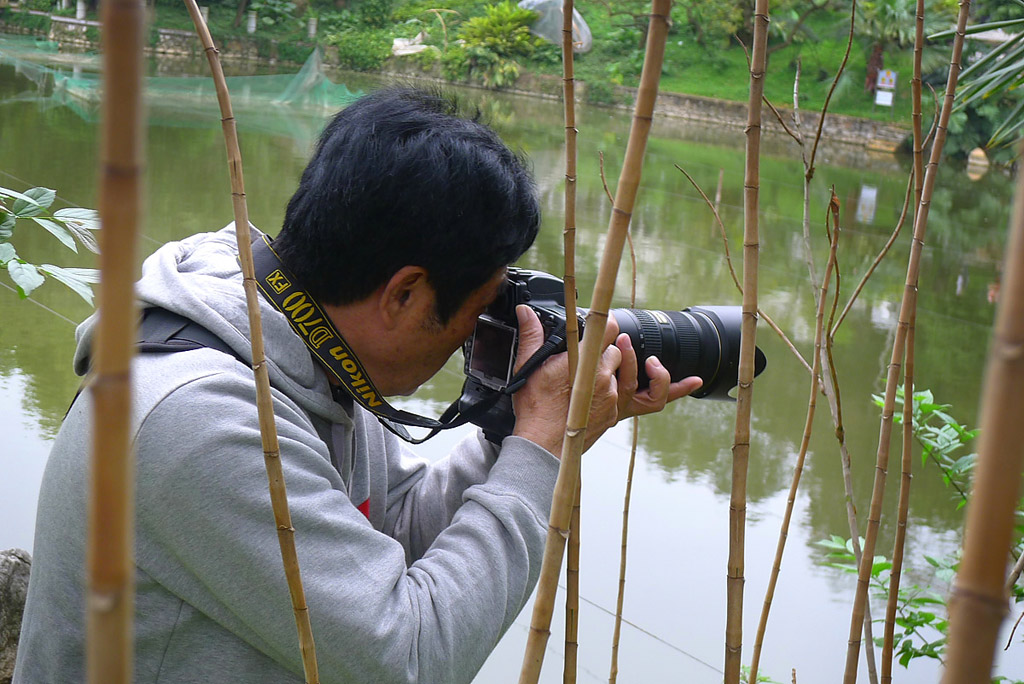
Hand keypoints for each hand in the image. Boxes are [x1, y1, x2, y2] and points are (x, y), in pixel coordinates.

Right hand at [510, 306, 698, 456]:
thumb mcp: (528, 368)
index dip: (605, 323)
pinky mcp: (620, 412)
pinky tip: (695, 381)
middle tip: (604, 345)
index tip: (606, 319)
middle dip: (614, 346)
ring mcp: (615, 398)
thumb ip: (531, 336)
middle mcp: (603, 380)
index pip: (604, 331)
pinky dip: (675, 388)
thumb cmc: (535, 409)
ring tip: (631, 356)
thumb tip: (525, 312)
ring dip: (635, 362)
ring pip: (635, 372)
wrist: (542, 445)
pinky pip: (656, 399)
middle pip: (619, 351)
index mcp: (582, 364)